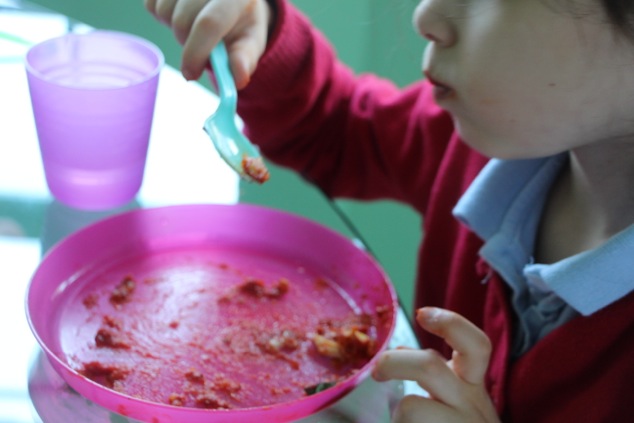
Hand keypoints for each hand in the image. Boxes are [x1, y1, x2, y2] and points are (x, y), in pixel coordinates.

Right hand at [144, 0, 272, 87]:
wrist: (231, 1)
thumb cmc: (241, 24)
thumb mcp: (250, 43)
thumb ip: (245, 61)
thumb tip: (239, 79)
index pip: (209, 23)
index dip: (196, 52)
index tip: (190, 74)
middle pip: (183, 21)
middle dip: (188, 45)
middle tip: (203, 47)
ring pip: (165, 12)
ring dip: (176, 30)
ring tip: (195, 28)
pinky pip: (152, 5)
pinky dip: (164, 18)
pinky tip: (183, 15)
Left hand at [373, 307, 499, 422]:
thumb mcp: (455, 403)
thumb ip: (434, 378)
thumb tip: (402, 350)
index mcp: (472, 386)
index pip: (475, 346)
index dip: (451, 323)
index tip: (422, 313)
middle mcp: (472, 405)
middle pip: (431, 368)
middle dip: (396, 362)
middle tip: (378, 370)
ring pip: (413, 408)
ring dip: (399, 412)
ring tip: (401, 421)